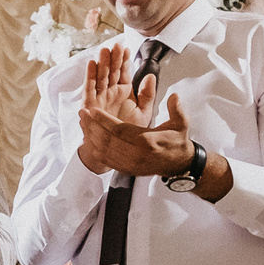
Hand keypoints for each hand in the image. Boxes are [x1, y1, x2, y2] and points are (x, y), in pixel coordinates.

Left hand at [74, 45, 193, 177]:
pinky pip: (105, 159)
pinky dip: (94, 149)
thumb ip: (176, 109)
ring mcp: (129, 164)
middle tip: (82, 113)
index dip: (104, 120)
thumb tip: (174, 96)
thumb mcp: (181, 124)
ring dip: (90, 136)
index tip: (93, 110)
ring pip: (103, 150)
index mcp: (148, 142)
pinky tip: (88, 138)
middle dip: (92, 126)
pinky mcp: (125, 169)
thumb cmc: (176, 142)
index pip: (120, 130)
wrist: (178, 164)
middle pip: (107, 140)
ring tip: (82, 122)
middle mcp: (136, 155)